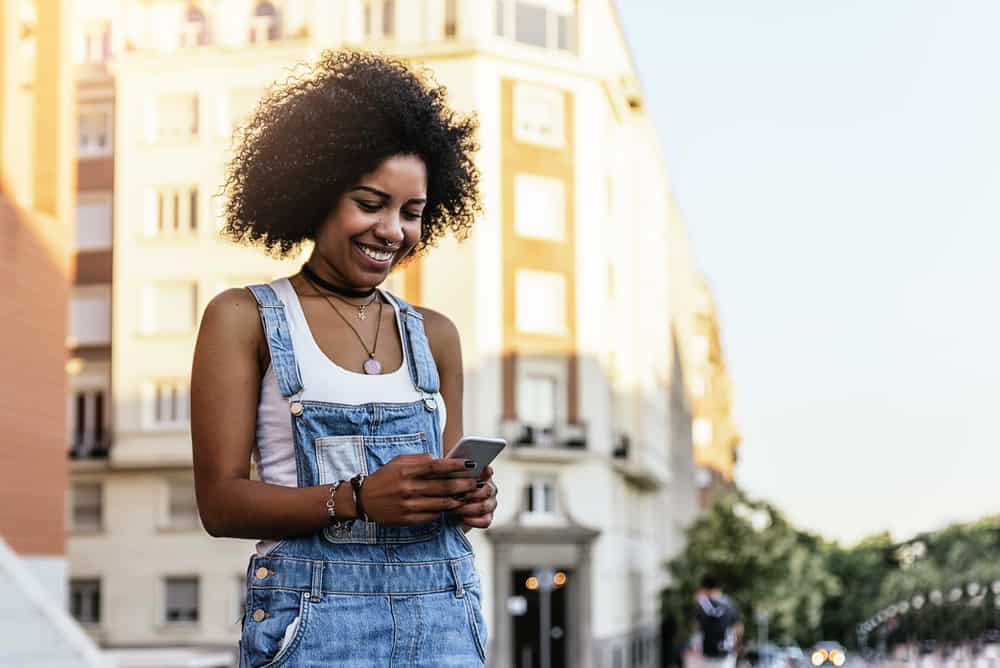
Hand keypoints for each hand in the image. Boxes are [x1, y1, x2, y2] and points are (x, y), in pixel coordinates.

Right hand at [360, 454, 479, 525]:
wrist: (364, 501)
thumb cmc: (384, 478)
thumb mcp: (398, 462)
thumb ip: (419, 459)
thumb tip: (439, 459)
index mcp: (406, 471)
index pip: (437, 466)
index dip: (456, 465)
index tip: (471, 463)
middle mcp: (408, 488)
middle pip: (444, 487)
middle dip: (464, 484)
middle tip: (477, 482)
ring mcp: (409, 505)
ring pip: (442, 503)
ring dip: (459, 499)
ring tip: (469, 495)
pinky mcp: (409, 519)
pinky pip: (434, 515)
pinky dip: (445, 510)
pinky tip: (453, 506)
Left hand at [450, 466, 497, 529]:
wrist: (445, 507)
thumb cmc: (445, 487)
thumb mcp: (445, 475)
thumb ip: (448, 466)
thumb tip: (440, 458)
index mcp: (482, 474)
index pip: (488, 471)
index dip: (484, 472)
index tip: (474, 473)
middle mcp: (489, 488)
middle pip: (486, 490)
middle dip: (469, 494)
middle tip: (455, 496)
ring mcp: (489, 503)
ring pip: (485, 506)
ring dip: (468, 508)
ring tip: (454, 509)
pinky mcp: (486, 518)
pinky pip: (485, 521)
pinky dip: (473, 520)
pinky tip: (462, 518)